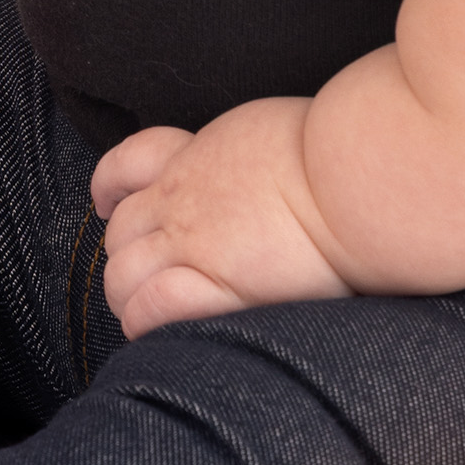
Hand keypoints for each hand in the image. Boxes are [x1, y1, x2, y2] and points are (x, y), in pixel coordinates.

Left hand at [90, 98, 353, 336]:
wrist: (354, 177)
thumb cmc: (337, 153)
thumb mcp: (280, 134)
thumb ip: (251, 156)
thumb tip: (261, 168)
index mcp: (200, 156)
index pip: (129, 163)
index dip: (110, 186)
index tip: (109, 202)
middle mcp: (184, 198)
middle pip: (120, 231)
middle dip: (124, 256)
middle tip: (141, 276)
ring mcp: (193, 243)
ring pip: (123, 274)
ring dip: (126, 295)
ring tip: (141, 311)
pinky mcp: (215, 286)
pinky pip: (151, 308)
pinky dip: (144, 321)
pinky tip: (153, 330)